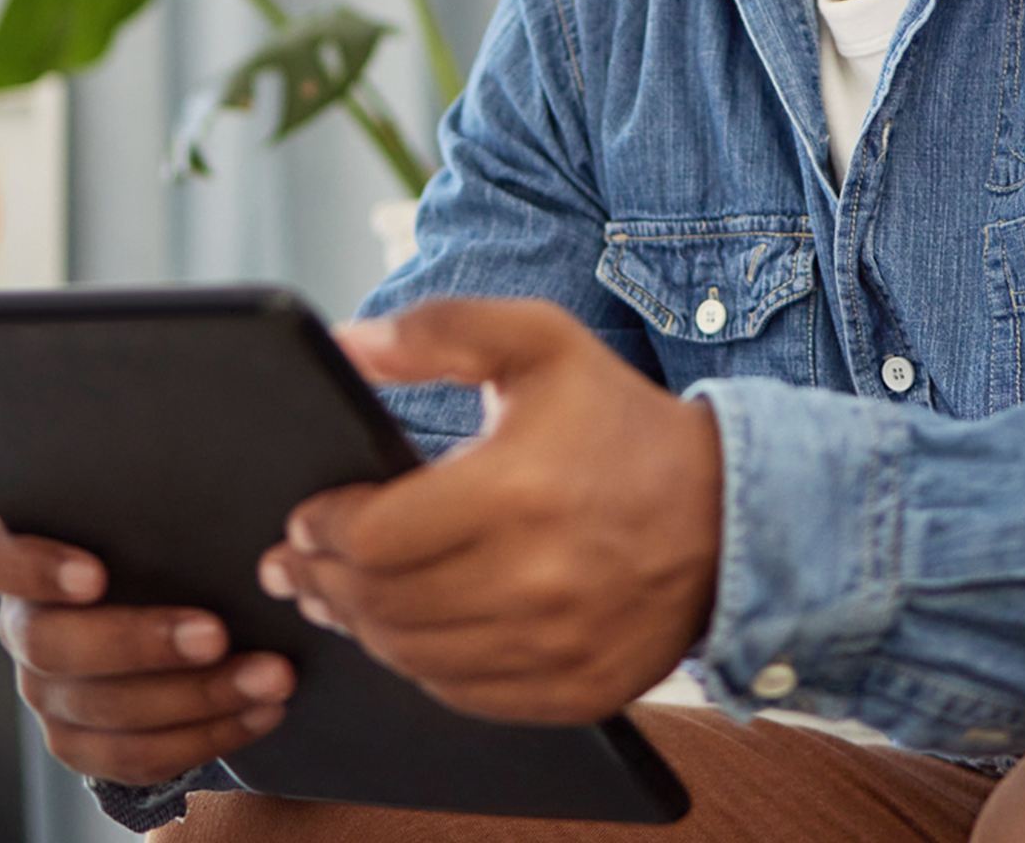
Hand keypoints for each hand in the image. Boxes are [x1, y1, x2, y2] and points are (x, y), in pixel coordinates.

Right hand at [0, 513, 293, 783]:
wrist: (162, 599)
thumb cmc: (154, 534)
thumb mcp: (140, 506)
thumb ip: (149, 495)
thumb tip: (217, 466)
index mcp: (14, 555)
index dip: (31, 569)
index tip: (95, 574)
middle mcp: (20, 627)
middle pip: (53, 646)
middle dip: (142, 643)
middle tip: (216, 634)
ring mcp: (45, 693)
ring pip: (106, 710)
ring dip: (198, 697)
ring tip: (270, 677)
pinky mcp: (80, 744)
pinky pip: (136, 756)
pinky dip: (207, 736)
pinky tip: (262, 711)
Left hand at [258, 297, 722, 724]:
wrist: (730, 515)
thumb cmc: (622, 424)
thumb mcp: (539, 342)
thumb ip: (438, 331)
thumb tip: (344, 346)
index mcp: (516, 491)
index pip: (373, 537)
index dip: (321, 530)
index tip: (305, 518)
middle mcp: (535, 581)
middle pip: (380, 604)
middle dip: (322, 581)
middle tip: (295, 566)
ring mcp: (555, 647)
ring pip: (411, 656)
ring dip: (362, 627)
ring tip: (338, 596)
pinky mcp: (572, 692)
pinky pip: (461, 695)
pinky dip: (421, 665)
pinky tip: (408, 632)